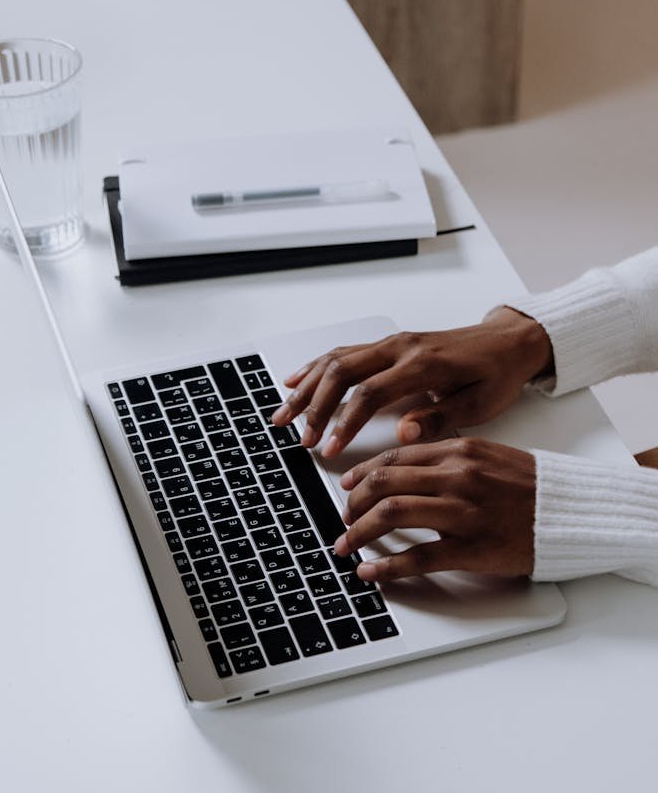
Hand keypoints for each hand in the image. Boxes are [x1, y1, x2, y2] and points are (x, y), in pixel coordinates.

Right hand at [271, 308, 552, 457]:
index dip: (345, 422)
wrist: (508, 343)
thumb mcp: (479, 405)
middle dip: (316, 407)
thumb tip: (404, 433)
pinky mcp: (389, 344)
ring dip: (307, 388)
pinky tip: (296, 382)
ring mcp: (392, 343)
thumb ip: (439, 418)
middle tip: (302, 438)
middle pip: (343, 372)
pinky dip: (316, 367)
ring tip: (284, 414)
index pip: (370, 393)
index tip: (330, 449)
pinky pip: (345, 352)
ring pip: (337, 360)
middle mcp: (402, 348)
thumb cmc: (496, 375)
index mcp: (423, 365)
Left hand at [335, 438, 535, 579]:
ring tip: (347, 545)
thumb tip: (405, 470)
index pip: (394, 458)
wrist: (572, 513)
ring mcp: (462, 512)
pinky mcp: (471, 548)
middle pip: (384, 484)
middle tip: (344, 519)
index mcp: (458, 451)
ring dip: (360, 532)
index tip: (347, 487)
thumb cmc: (530, 488)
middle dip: (353, 504)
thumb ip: (447, 459)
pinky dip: (387, 566)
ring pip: (391, 515)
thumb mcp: (487, 457)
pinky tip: (370, 572)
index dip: (362, 474)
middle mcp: (456, 476)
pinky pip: (418, 557)